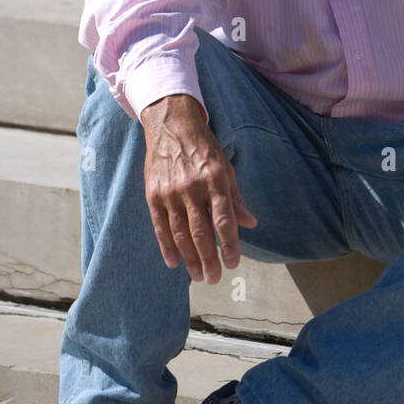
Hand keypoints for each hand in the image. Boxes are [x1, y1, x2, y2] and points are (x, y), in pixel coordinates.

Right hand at [141, 94, 256, 282]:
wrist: (171, 125)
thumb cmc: (203, 148)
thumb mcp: (225, 167)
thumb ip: (235, 198)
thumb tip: (250, 223)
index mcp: (214, 179)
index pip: (223, 219)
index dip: (229, 244)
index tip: (233, 263)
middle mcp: (192, 187)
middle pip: (201, 231)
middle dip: (209, 258)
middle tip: (214, 279)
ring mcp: (170, 192)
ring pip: (180, 233)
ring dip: (190, 258)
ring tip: (198, 276)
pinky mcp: (153, 194)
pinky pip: (160, 226)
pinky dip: (167, 246)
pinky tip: (174, 262)